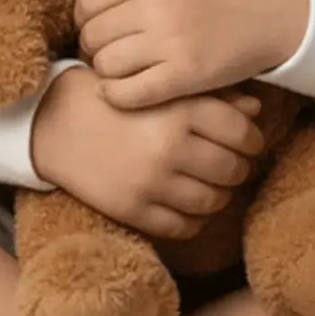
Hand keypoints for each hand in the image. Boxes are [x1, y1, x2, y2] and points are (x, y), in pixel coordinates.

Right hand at [31, 64, 267, 239]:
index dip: (252, 140)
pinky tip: (189, 207)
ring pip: (213, 202)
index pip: (242, 133)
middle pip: (232, 170)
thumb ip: (210, 96)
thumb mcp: (161, 89)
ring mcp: (151, 183)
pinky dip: (194, 220)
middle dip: (238, 168)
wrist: (58, 122)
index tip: (248, 141)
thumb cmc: (117, 99)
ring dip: (219, 196)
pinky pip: (183, 227)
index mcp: (179, 110)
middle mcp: (169, 147)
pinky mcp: (133, 210)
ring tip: (211, 185)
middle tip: (230, 164)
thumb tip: (256, 109)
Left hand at [68, 0, 309, 110]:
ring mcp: (170, 41)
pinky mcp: (186, 75)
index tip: (100, 24)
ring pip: (106, 65)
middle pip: (93, 34)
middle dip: (94, 45)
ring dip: (107, 71)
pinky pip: (131, 93)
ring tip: (122, 69)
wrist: (280, 8)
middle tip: (111, 50)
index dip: (86, 15)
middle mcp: (155, 5)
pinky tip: (126, 91)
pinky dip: (119, 96)